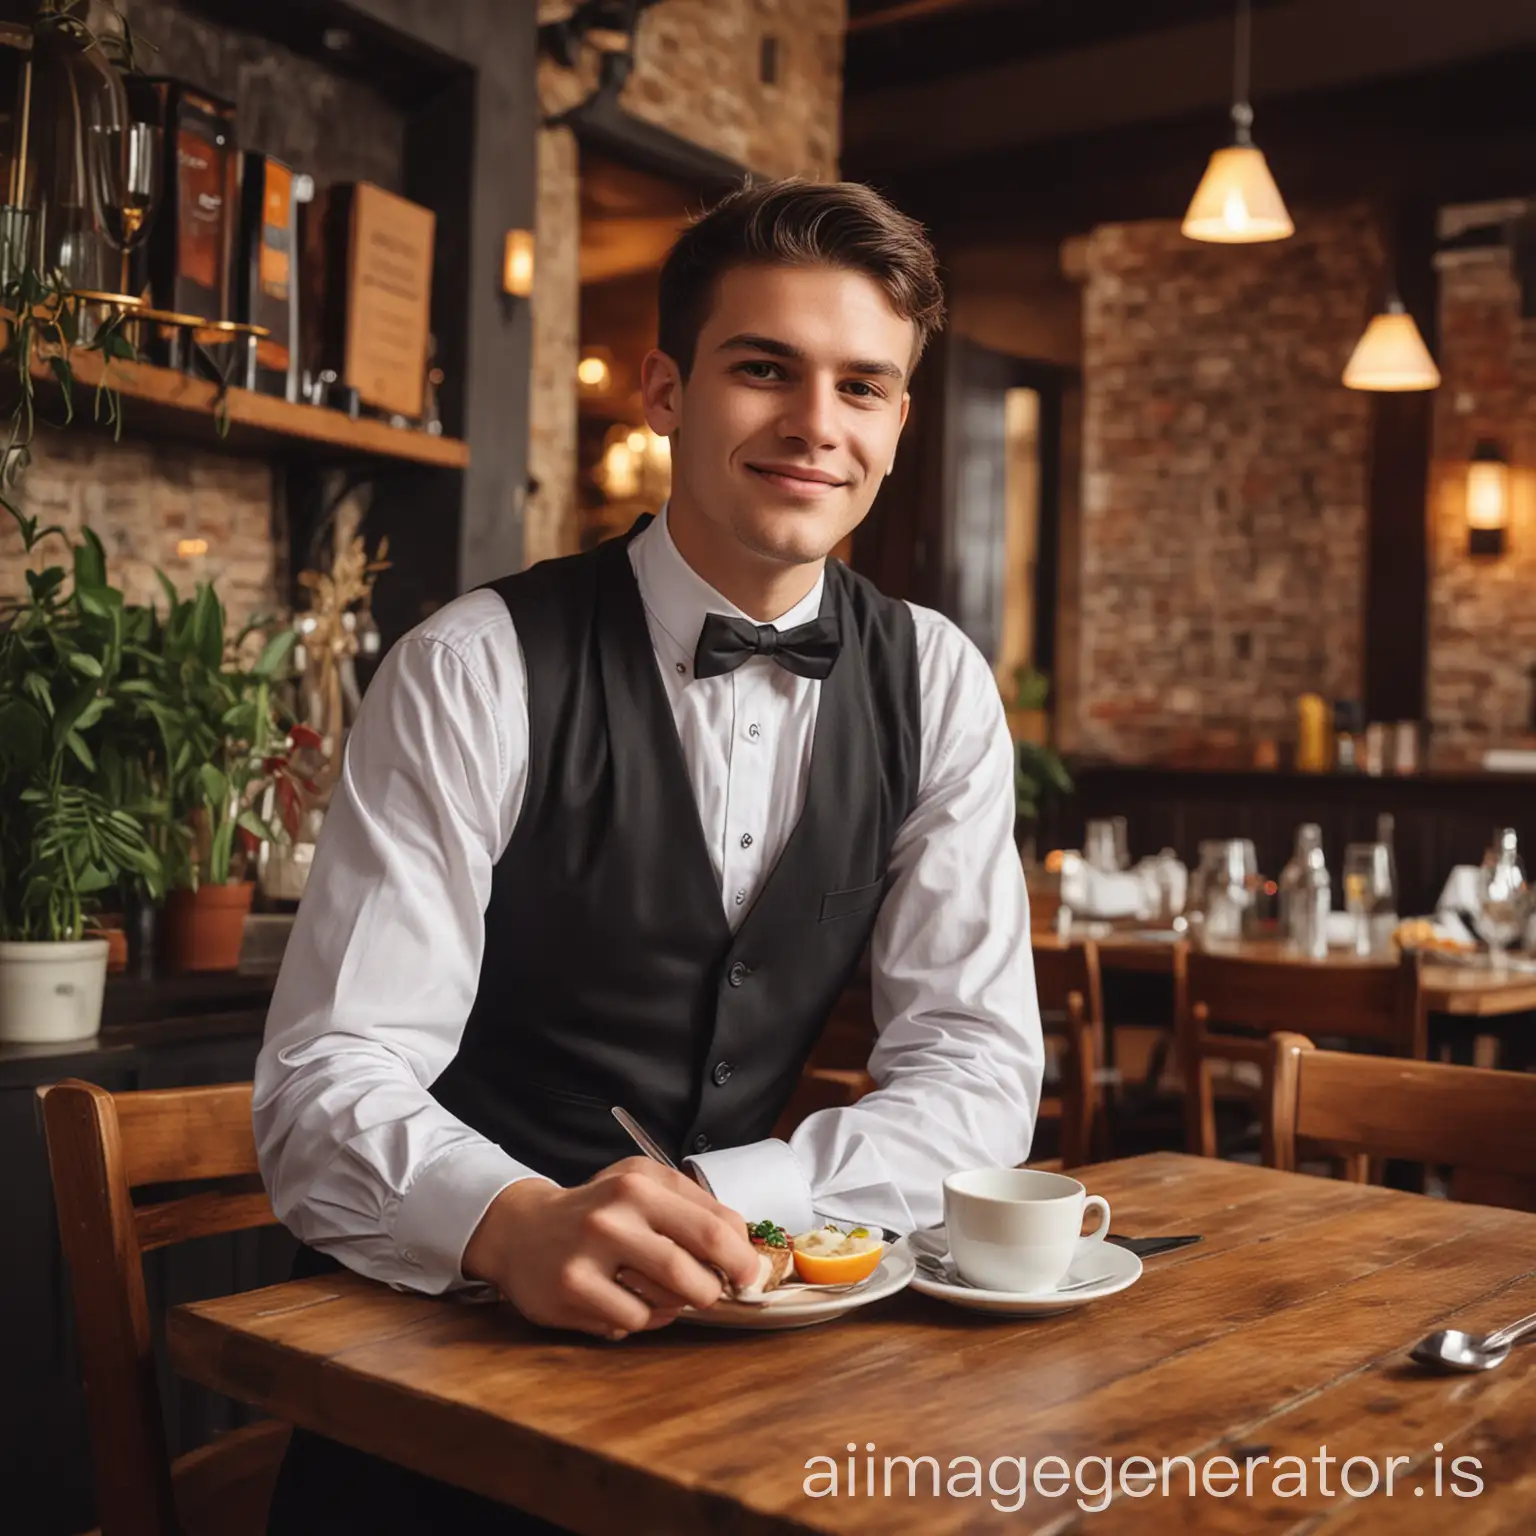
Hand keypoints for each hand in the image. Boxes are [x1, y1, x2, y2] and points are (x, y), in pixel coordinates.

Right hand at [462, 1157, 760, 1339]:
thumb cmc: (597, 1210)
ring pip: (665, 1300)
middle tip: (715, 1292)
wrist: (521, 1229)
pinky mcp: (571, 1290)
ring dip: (677, 1303)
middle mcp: (614, 1213)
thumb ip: (693, 1208)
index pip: (715, 1226)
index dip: (743, 1258)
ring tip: (663, 1290)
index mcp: (641, 1182)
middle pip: (693, 1268)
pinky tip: (624, 1300)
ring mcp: (589, 1253)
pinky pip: (632, 1320)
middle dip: (715, 1289)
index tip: (751, 1273)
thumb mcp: (643, 1187)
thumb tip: (744, 1248)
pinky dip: (641, 1317)